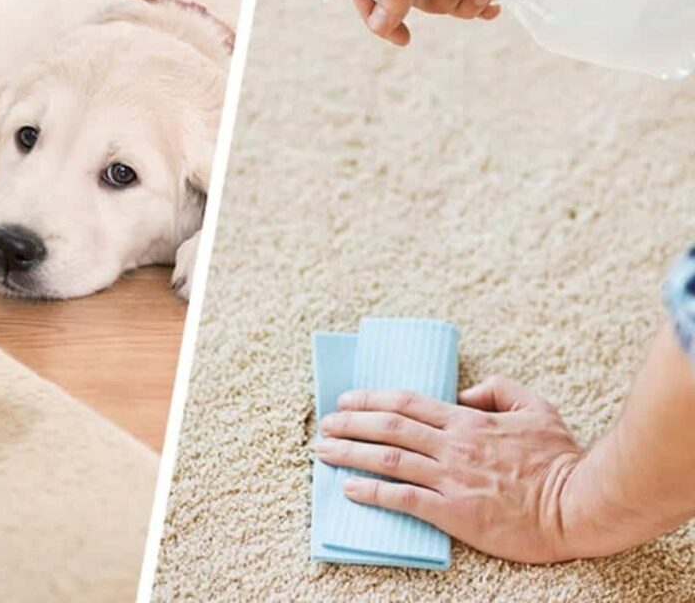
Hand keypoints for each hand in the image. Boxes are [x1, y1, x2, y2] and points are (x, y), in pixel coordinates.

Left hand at [316, 375, 583, 562]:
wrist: (580, 505)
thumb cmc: (561, 459)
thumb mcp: (535, 407)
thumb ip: (498, 390)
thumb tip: (464, 392)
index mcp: (468, 421)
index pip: (407, 403)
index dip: (371, 400)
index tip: (346, 401)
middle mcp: (453, 446)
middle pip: (389, 428)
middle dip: (350, 424)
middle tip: (324, 424)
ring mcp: (452, 479)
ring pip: (389, 460)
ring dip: (351, 453)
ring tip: (323, 452)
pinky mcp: (455, 512)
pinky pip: (404, 500)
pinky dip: (373, 493)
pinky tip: (350, 489)